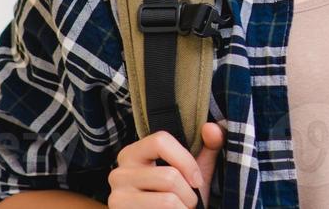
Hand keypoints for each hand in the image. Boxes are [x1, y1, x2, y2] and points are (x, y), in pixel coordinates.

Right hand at [108, 122, 223, 206]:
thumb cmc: (178, 196)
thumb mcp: (193, 170)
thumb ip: (208, 147)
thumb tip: (211, 128)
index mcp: (133, 153)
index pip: (160, 141)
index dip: (186, 161)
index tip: (197, 180)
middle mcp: (119, 173)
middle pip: (168, 176)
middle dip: (188, 194)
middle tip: (188, 202)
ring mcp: (117, 198)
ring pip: (167, 200)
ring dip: (183, 208)